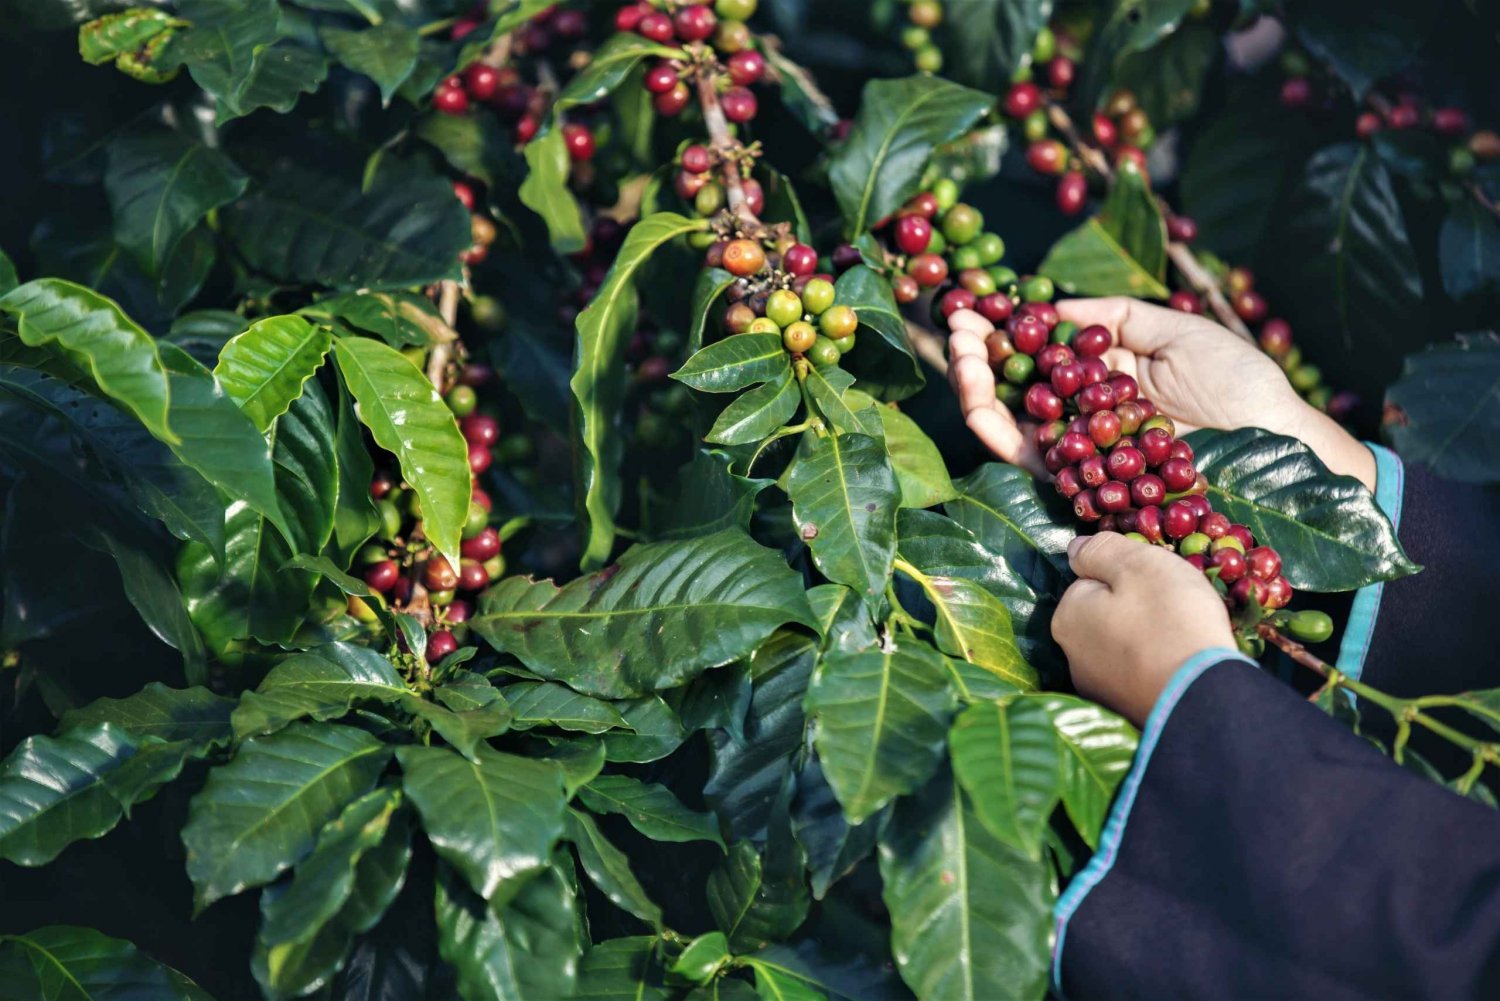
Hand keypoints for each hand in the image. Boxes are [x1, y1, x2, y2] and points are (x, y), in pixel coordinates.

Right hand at [947, 297, 1374, 489]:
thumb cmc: (1240, 384)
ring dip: (973, 386)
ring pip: (1007, 420)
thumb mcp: (1178, 331)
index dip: (1003, 326)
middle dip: (977, 352)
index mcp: (1103, 375)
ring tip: (959, 352)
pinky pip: (1027, 459)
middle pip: (1012, 383)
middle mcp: (1082, 412)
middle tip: (955, 322)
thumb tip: (1053, 306)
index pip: (1039, 349)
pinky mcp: (1082, 482)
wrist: (1275, 442)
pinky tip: (977, 400)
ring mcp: (1079, 448)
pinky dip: (996, 431)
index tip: (976, 301)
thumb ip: (1116, 318)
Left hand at [1053, 533, 1234, 725]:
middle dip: (1135, 610)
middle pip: (1105, 615)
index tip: (1157, 585)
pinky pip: (1141, 675)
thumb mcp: (1138, 565)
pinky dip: (1157, 668)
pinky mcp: (1124, 713)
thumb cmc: (1170, 621)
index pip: (1092, 581)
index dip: (1127, 577)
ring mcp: (1098, 690)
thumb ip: (1102, 551)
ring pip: (1123, 646)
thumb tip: (1076, 548)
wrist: (1206, 699)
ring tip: (1182, 640)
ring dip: (1147, 640)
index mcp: (1067, 618)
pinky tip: (1180, 668)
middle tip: (1175, 612)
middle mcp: (1072, 657)